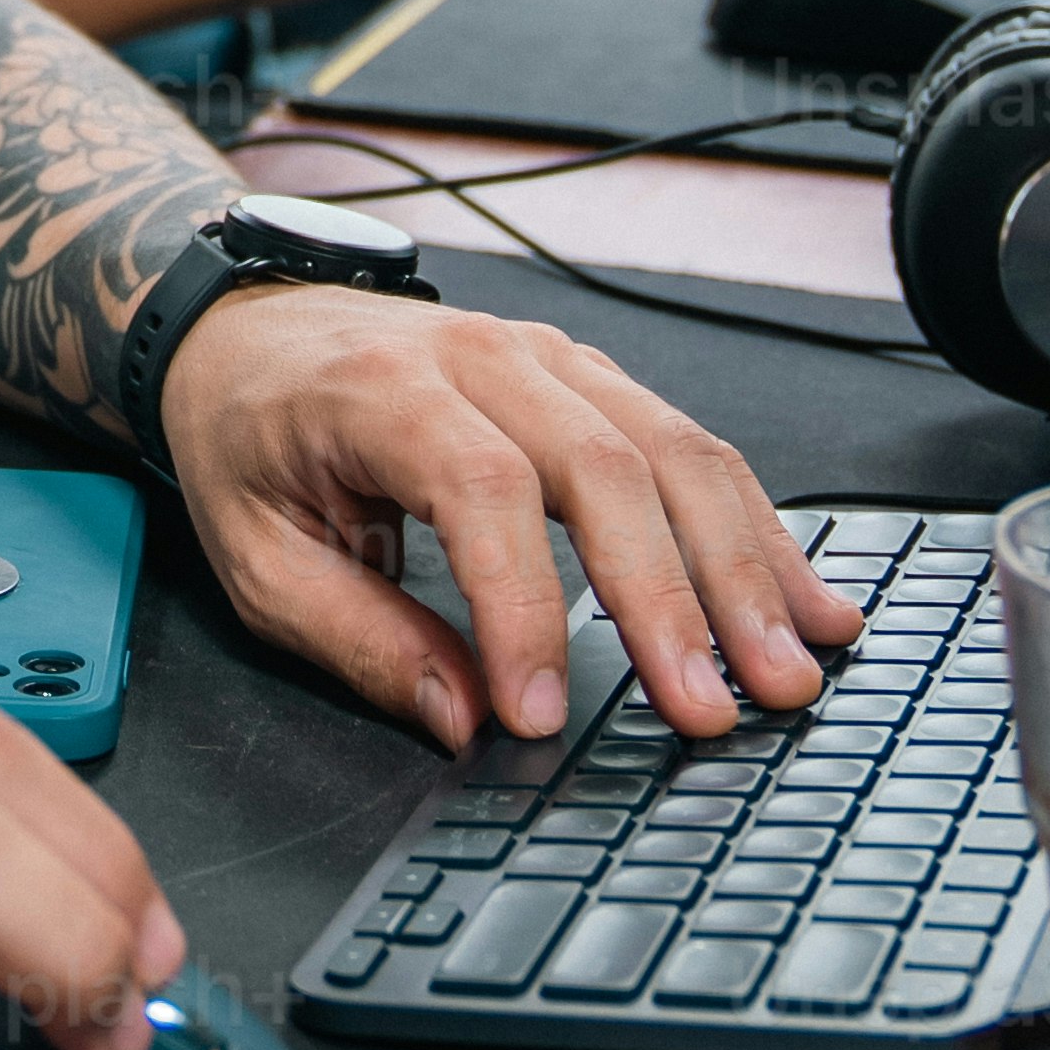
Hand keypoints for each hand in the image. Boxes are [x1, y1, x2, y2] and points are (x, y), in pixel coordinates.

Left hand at [160, 283, 864, 753]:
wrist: (244, 326)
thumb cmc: (249, 436)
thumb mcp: (257, 555)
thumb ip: (359, 641)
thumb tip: (464, 722)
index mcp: (382, 391)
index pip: (481, 490)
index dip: (524, 607)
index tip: (544, 713)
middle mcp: (482, 355)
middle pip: (605, 466)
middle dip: (673, 599)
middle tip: (713, 707)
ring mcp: (549, 359)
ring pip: (673, 450)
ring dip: (743, 566)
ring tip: (791, 664)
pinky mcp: (590, 380)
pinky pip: (689, 445)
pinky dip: (756, 527)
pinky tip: (805, 594)